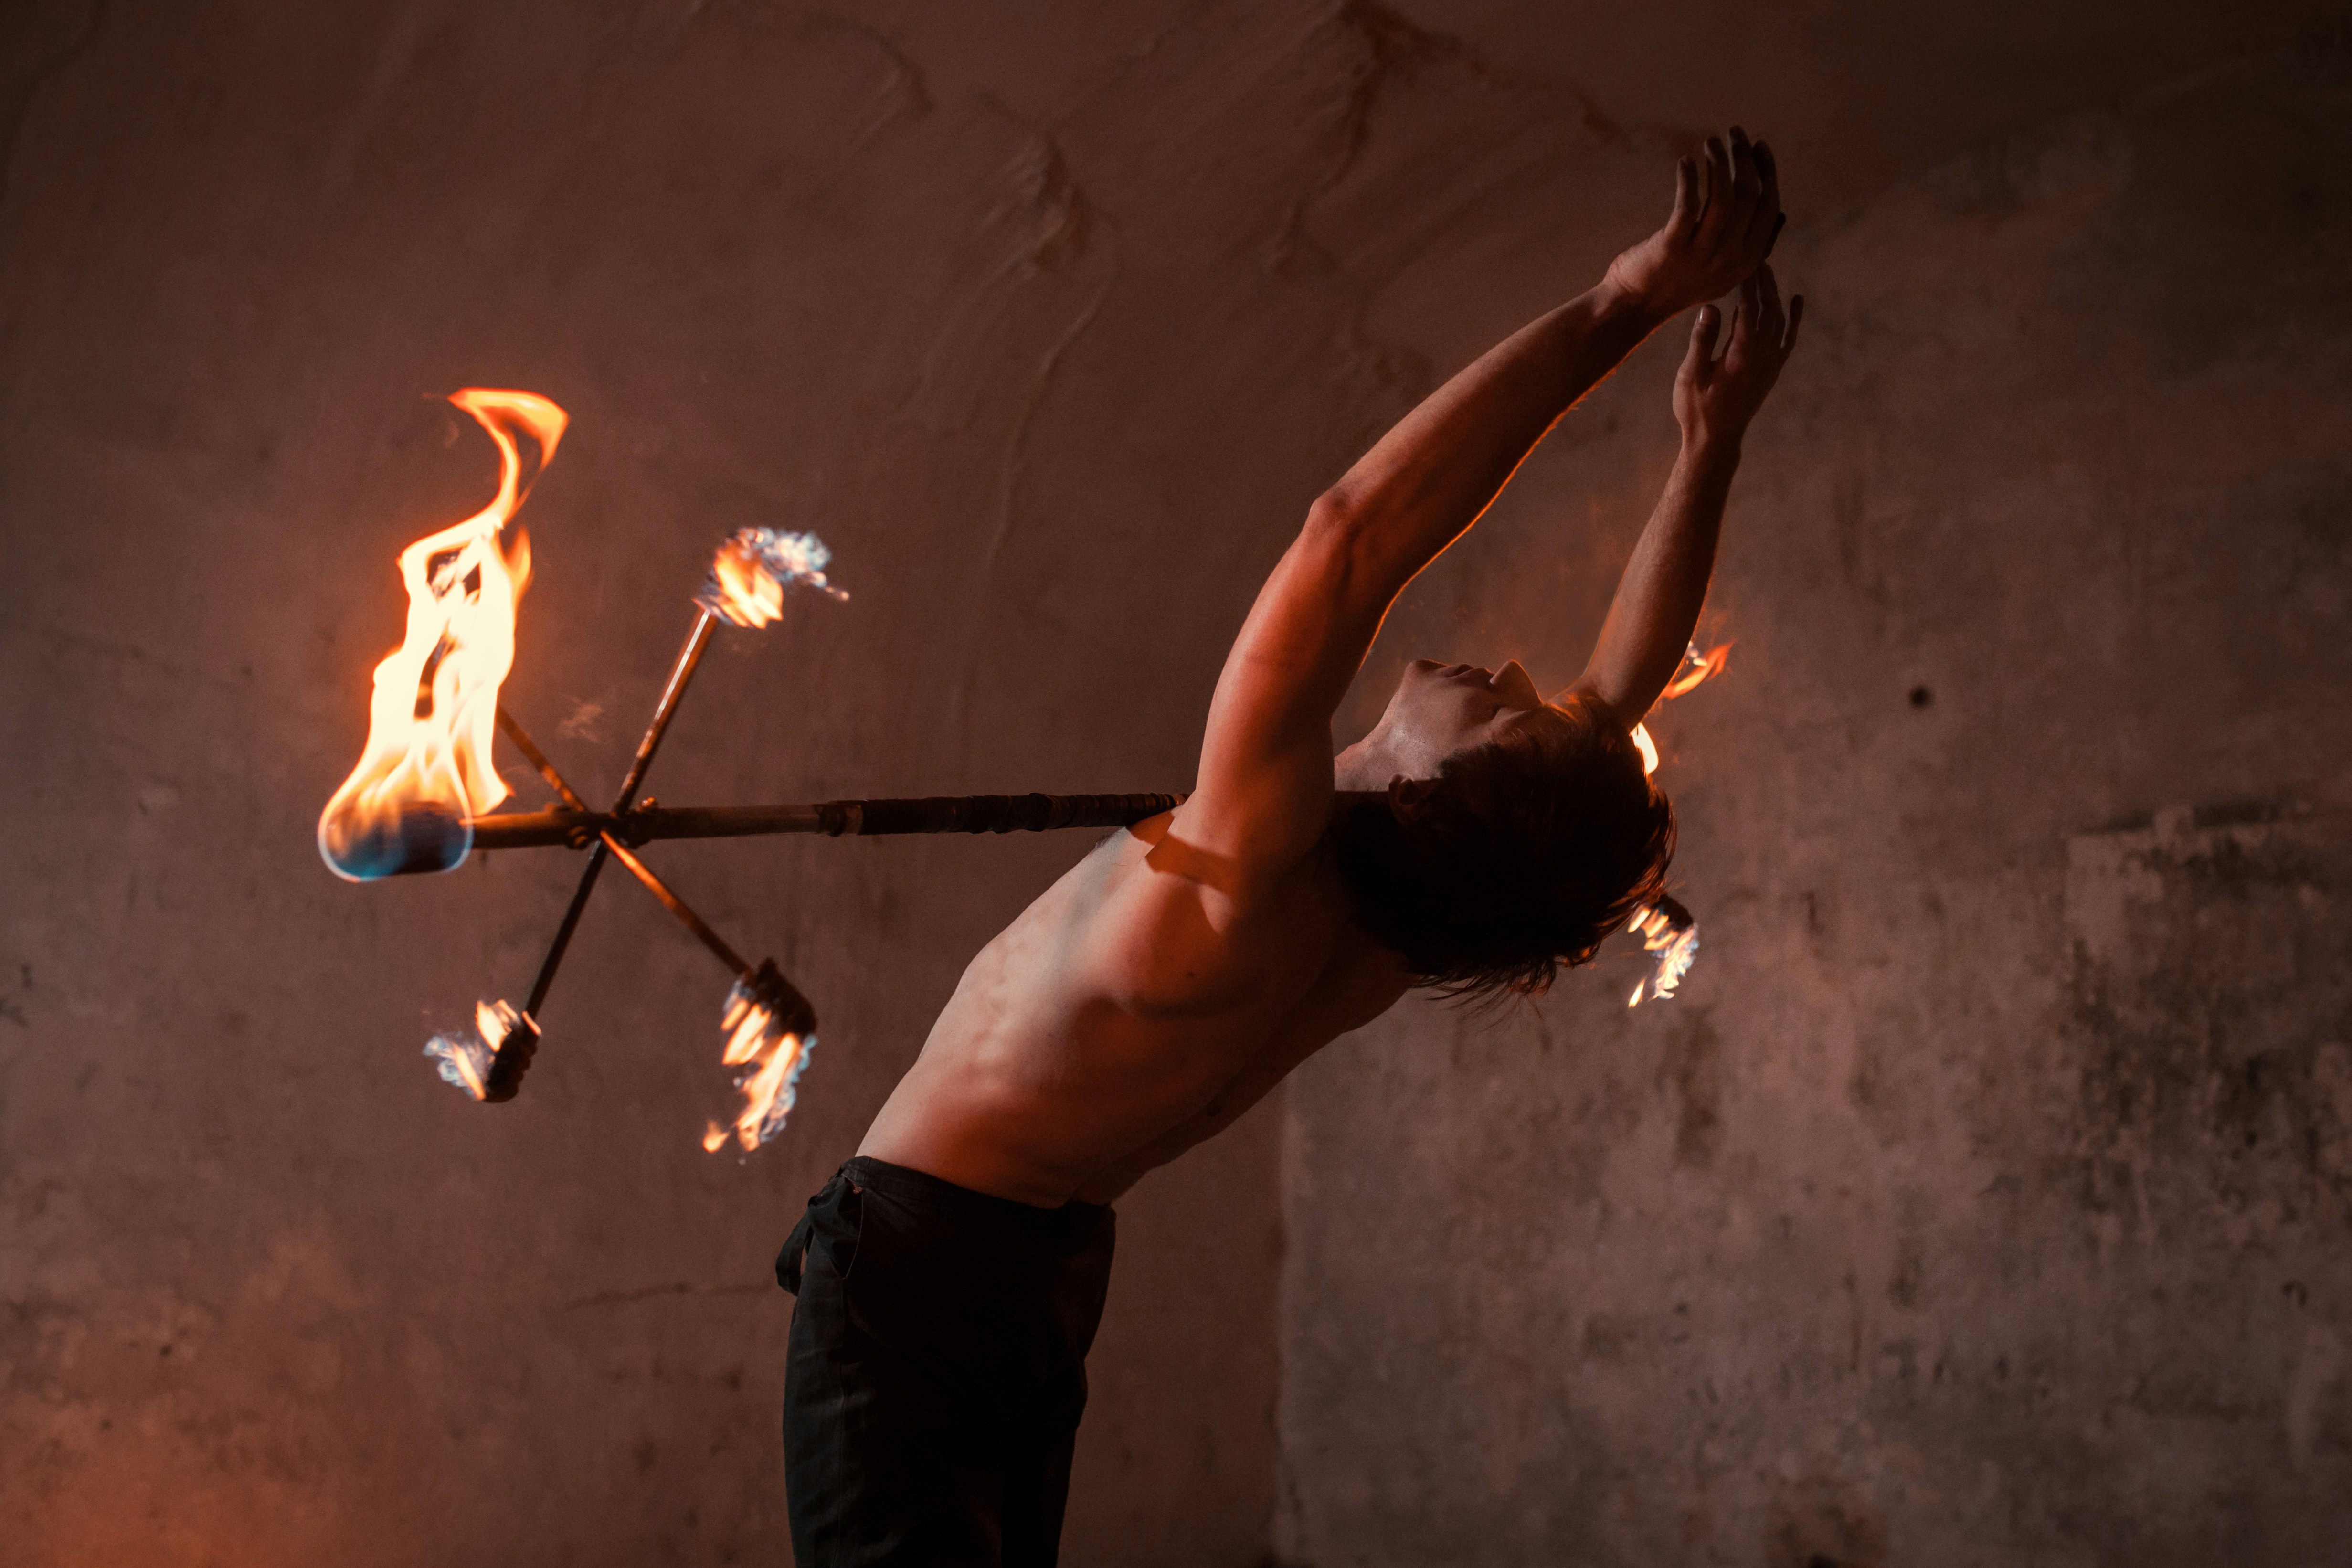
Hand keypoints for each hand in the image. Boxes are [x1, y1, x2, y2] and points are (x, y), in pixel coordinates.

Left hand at [1604, 127, 1782, 320]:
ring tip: (1711, 142)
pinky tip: (1685, 162)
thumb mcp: (1725, 271)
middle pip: (1748, 196)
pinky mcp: (1671, 249)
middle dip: (1744, 158)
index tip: (1759, 146)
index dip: (1767, 172)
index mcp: (1748, 261)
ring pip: (1722, 197)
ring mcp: (1701, 254)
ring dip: (1719, 162)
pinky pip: (1687, 205)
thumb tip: (1781, 214)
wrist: (1636, 307)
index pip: (1769, 207)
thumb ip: (1755, 246)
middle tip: (1734, 134)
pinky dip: (1688, 179)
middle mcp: (1730, 258)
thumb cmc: (1679, 283)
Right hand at [1673, 263, 1801, 451]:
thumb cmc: (1697, 409)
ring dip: (1775, 295)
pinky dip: (1794, 318)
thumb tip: (1712, 306)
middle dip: (1764, 283)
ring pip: (1780, 320)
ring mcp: (1771, 363)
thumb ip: (1702, 340)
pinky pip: (1789, 338)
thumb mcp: (1691, 374)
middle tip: (1757, 259)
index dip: (1747, 283)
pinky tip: (1796, 300)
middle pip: (1769, 309)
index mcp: (1742, 354)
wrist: (1716, 439)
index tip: (1742, 262)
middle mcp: (1763, 356)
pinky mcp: (1773, 370)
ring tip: (1768, 273)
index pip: (1748, 308)